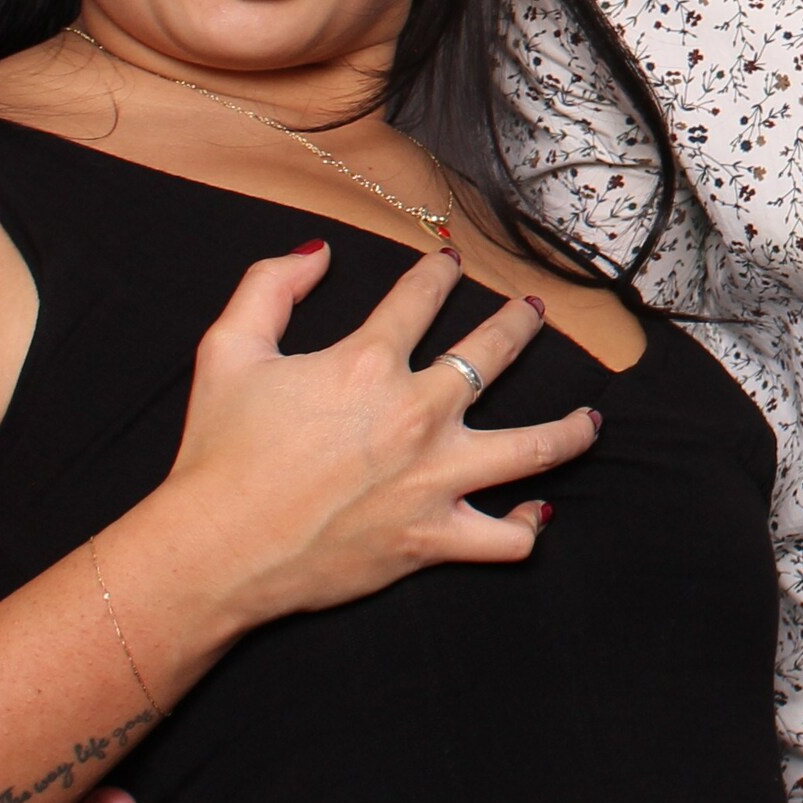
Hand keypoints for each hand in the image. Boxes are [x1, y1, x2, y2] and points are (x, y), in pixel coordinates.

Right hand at [124, 244, 596, 641]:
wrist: (214, 550)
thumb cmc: (219, 454)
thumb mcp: (228, 350)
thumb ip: (270, 286)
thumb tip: (318, 251)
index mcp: (369, 363)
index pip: (422, 296)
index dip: (438, 272)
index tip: (448, 263)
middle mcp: (417, 415)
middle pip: (494, 354)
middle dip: (520, 324)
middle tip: (533, 313)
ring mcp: (435, 479)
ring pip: (533, 448)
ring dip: (570, 429)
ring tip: (589, 418)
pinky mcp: (435, 538)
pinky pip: (507, 538)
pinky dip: (529, 526)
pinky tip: (540, 511)